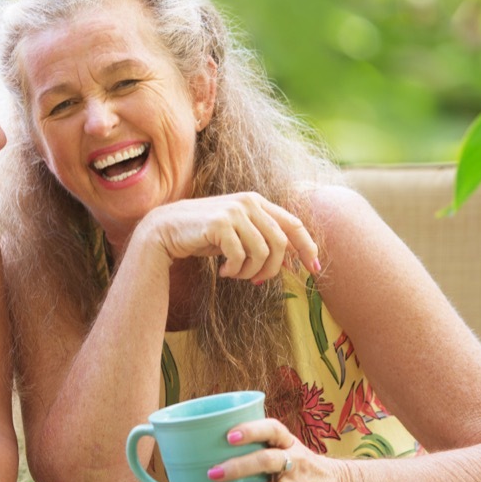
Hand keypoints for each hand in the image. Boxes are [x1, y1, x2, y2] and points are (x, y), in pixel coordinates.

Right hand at [136, 193, 320, 281]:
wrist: (166, 230)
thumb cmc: (204, 235)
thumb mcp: (238, 235)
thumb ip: (263, 239)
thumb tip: (292, 260)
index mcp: (257, 201)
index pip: (293, 224)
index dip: (307, 247)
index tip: (314, 269)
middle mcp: (248, 202)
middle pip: (280, 242)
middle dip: (273, 268)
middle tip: (258, 280)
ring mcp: (234, 211)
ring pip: (262, 251)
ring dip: (251, 271)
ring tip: (236, 275)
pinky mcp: (220, 223)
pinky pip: (240, 256)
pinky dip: (234, 270)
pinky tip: (222, 272)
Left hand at [202, 418, 346, 481]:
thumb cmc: (304, 466)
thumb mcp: (290, 447)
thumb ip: (262, 444)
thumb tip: (214, 442)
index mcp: (289, 443)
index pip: (272, 429)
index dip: (251, 430)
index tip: (229, 435)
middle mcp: (294, 463)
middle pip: (266, 462)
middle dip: (237, 467)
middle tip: (211, 472)